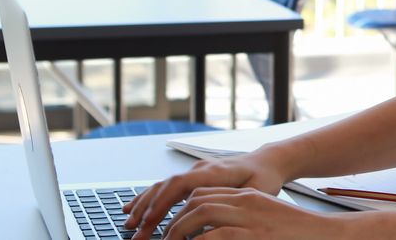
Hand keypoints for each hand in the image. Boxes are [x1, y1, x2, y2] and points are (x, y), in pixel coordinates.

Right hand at [123, 150, 286, 239]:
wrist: (266, 162)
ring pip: (162, 186)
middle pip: (166, 187)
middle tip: (136, 232)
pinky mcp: (192, 177)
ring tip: (129, 224)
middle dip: (148, 210)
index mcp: (215, 172)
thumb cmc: (264, 178)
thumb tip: (213, 218)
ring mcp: (194, 171)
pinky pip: (165, 187)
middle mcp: (200, 169)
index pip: (181, 184)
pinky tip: (132, 208)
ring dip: (144, 205)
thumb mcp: (256, 192)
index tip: (151, 220)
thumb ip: (235, 201)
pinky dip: (147, 198)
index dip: (164, 202)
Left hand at [162, 187, 341, 239]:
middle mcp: (247, 202)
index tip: (170, 228)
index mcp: (250, 198)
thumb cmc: (299, 236)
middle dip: (174, 220)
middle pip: (197, 200)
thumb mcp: (266, 222)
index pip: (204, 194)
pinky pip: (214, 236)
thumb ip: (242, 225)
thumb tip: (212, 236)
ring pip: (200, 213)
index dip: (181, 210)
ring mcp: (251, 217)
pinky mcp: (254, 234)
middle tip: (164, 239)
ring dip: (179, 231)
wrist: (329, 236)